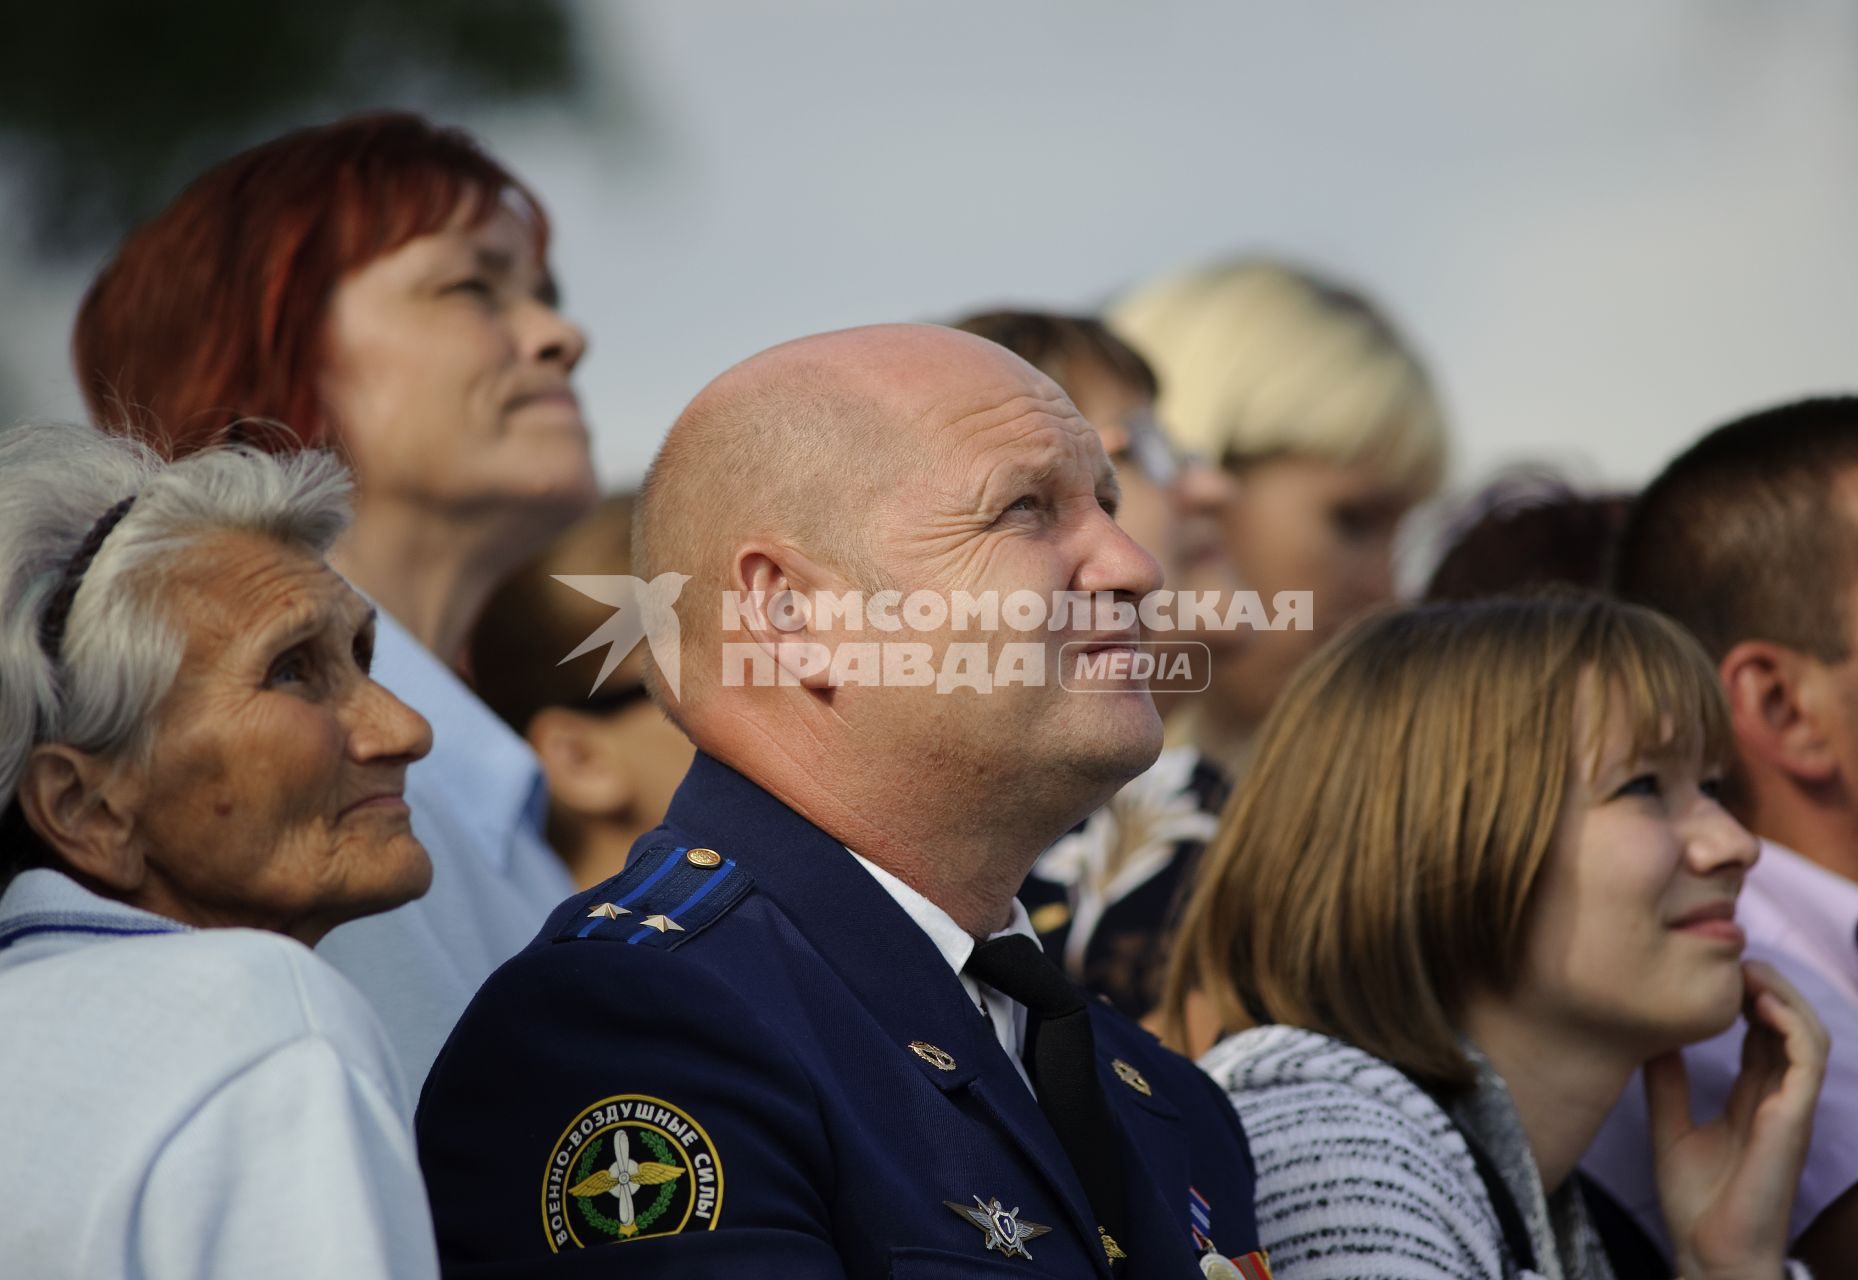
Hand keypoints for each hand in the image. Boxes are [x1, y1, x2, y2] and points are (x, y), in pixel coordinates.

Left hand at [1646, 960, 1827, 1279]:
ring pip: (1808, 1036)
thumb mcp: (1670, 1126)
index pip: (1761, 1035)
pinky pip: (1807, 1063)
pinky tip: (1762, 1005)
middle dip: (1767, 986)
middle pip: (1788, 1026)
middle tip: (1733, 958)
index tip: (1714, 970)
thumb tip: (1650, 1037)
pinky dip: (1792, 1026)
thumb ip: (1667, 1083)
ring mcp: (1789, 1109)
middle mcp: (1776, 1099)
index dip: (1745, 997)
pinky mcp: (1793, 1122)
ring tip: (1750, 972)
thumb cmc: (1696, 1202)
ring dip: (1784, 996)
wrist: (1708, 1252)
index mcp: (1752, 1099)